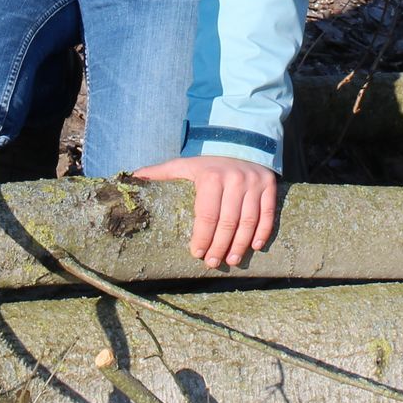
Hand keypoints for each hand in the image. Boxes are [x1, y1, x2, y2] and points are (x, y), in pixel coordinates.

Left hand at [128, 156, 279, 268]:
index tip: (197, 253)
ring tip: (232, 261)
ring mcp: (253, 184)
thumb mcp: (184, 163)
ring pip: (248, 221)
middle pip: (227, 223)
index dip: (202, 238)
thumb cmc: (208, 160)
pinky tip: (254, 247)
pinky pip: (268, 213)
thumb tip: (133, 177)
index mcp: (210, 177)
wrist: (240, 139)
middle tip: (212, 263)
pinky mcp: (269, 185)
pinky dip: (262, 232)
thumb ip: (161, 172)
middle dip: (219, 247)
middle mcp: (234, 180)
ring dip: (240, 245)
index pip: (206, 216)